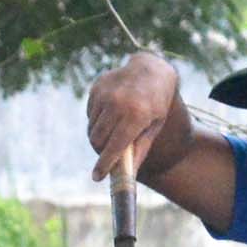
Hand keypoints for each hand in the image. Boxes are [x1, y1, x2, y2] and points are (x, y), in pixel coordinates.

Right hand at [86, 52, 181, 185]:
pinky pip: (90, 115)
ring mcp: (106, 94)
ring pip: (92, 129)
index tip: (97, 177)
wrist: (151, 70)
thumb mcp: (154, 126)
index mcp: (137, 115)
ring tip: (113, 129)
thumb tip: (128, 176)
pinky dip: (97, 120)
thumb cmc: (156, 103)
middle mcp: (119, 103)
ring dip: (99, 135)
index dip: (105, 164)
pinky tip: (111, 112)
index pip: (115, 146)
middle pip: (98, 140)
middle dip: (101, 150)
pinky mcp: (96, 88)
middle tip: (107, 153)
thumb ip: (140, 150)